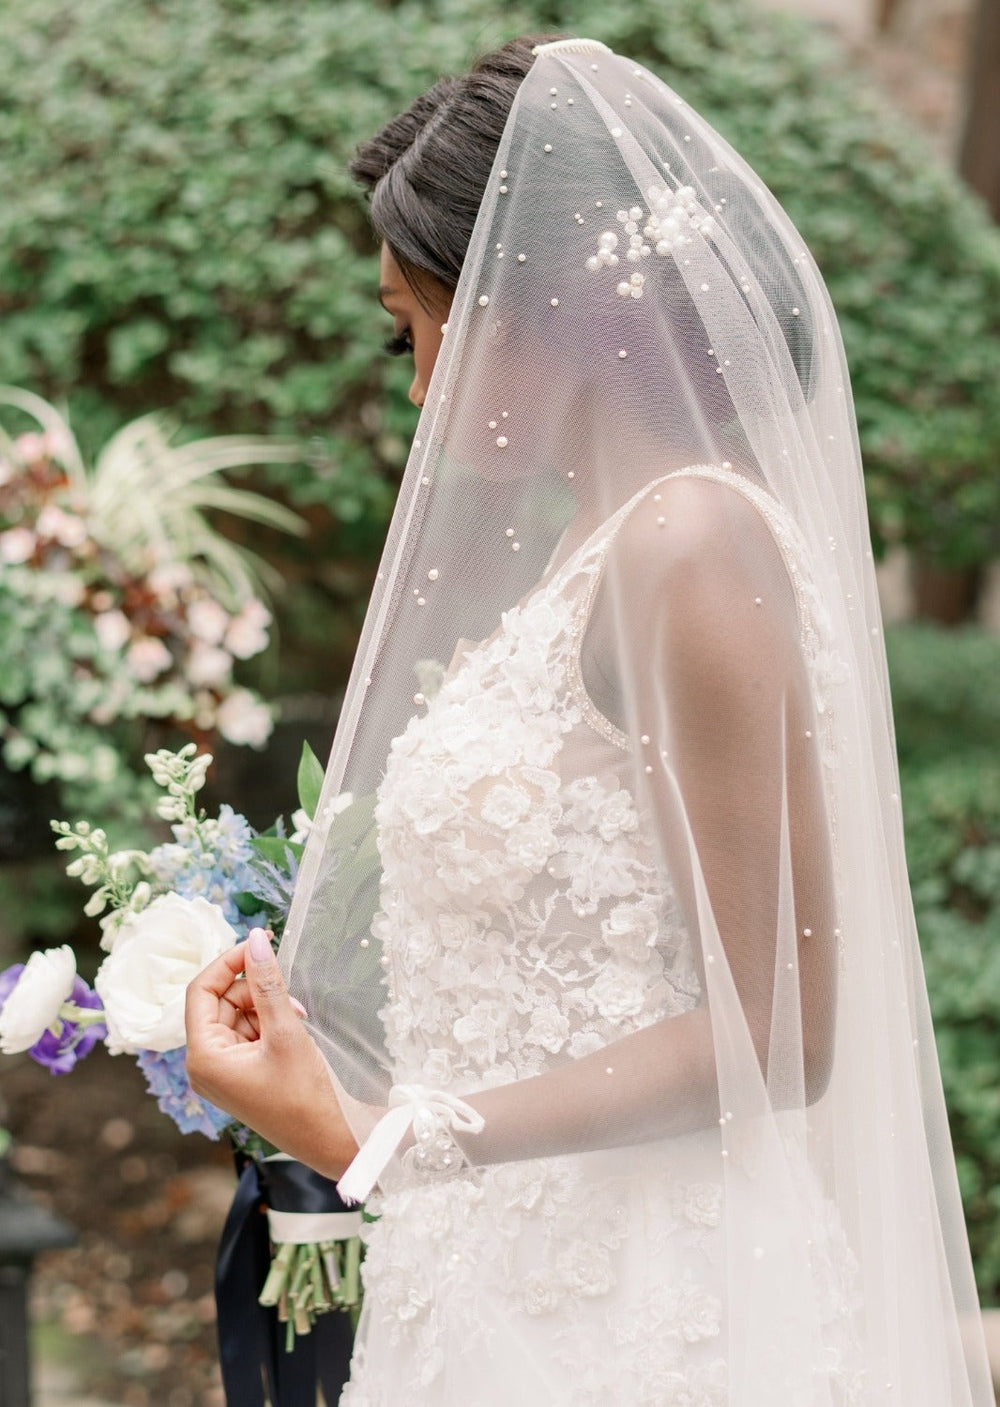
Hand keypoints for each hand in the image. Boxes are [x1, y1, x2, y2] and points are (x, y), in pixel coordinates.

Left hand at [185, 927, 358, 1179]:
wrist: (331, 1140)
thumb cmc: (305, 1094)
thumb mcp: (286, 1031)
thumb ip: (268, 983)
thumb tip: (255, 939)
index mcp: (203, 1057)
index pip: (201, 991)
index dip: (228, 963)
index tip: (260, 944)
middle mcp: (205, 1065)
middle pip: (220, 1002)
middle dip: (253, 990)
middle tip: (289, 994)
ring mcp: (222, 1072)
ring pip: (237, 1015)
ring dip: (265, 1006)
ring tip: (296, 1018)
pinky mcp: (240, 1075)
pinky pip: (247, 1033)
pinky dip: (269, 1023)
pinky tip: (293, 1029)